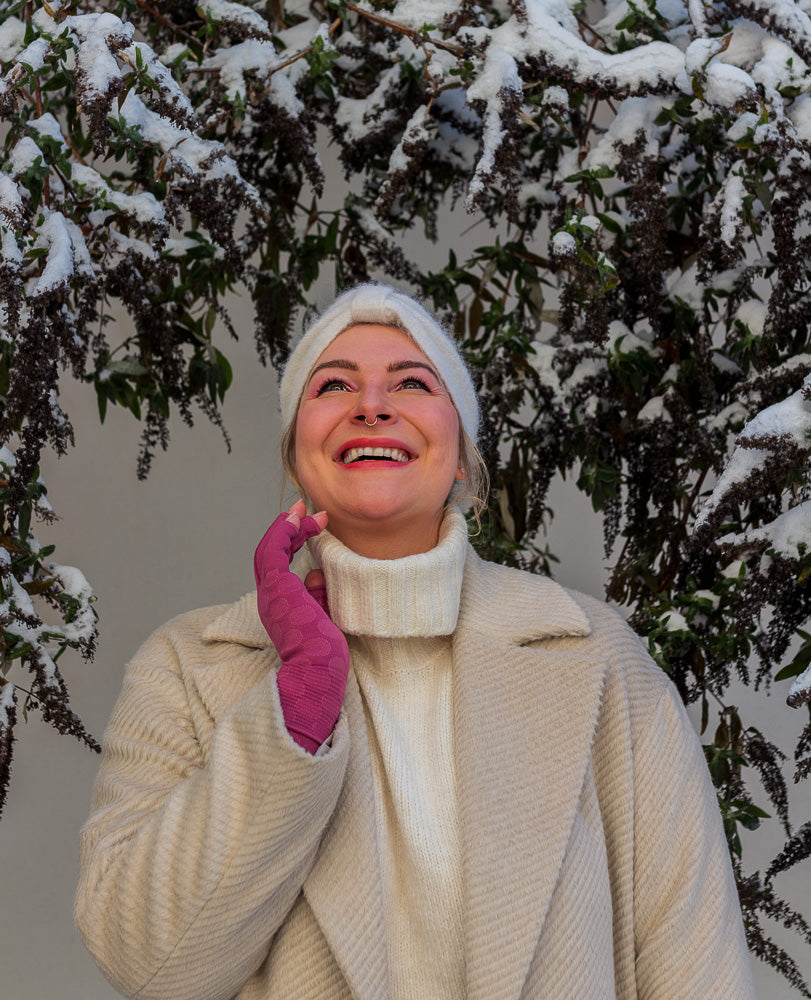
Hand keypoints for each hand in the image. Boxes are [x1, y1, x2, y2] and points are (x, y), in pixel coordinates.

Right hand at [254, 501, 349, 753]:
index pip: (279, 569)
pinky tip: (297, 518)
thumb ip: (318, 596)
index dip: (292, 544)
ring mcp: (270, 594)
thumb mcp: (324, 619)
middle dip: (287, 530)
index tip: (312, 527)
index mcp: (279, 608)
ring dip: (285, 526)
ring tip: (304, 509)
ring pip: (269, 550)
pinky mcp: (275, 588)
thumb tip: (316, 575)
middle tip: (305, 510)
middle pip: (271, 555)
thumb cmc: (325, 655)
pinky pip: (273, 551)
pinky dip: (283, 531)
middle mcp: (269, 599)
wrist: (318, 673)